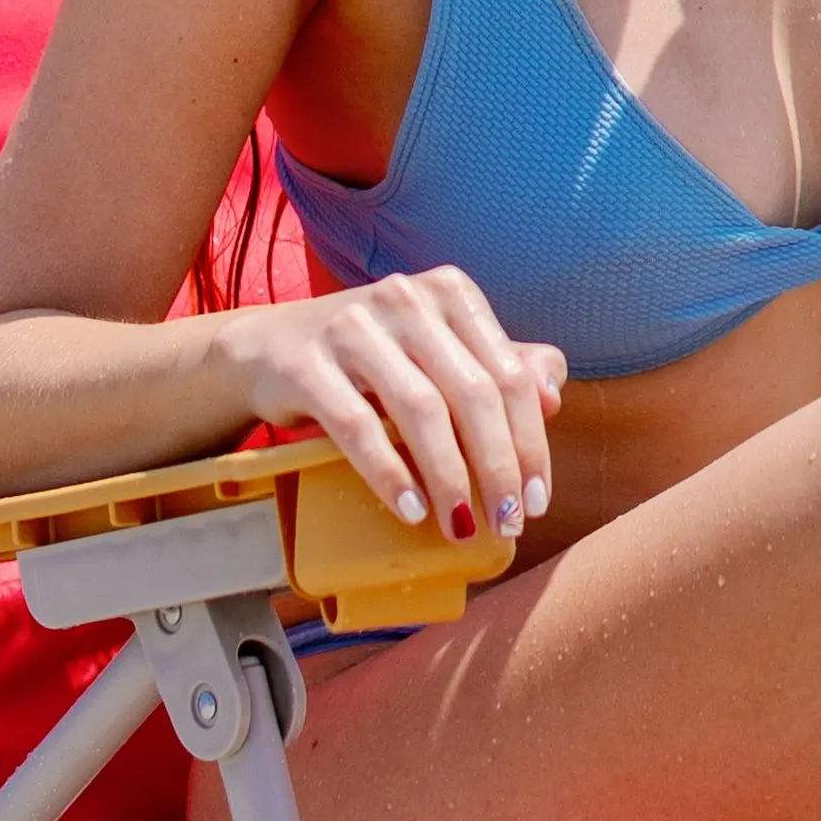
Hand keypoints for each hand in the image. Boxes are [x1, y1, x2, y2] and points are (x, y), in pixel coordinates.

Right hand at [237, 265, 565, 546]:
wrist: (267, 349)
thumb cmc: (370, 358)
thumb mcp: (437, 352)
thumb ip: (498, 367)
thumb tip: (553, 397)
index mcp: (449, 294)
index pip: (508, 374)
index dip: (530, 443)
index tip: (536, 501)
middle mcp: (406, 299)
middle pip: (472, 393)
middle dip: (497, 467)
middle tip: (507, 524)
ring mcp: (353, 326)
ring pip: (420, 410)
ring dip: (448, 478)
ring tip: (461, 526)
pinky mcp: (307, 363)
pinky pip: (357, 426)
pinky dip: (389, 473)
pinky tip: (410, 510)